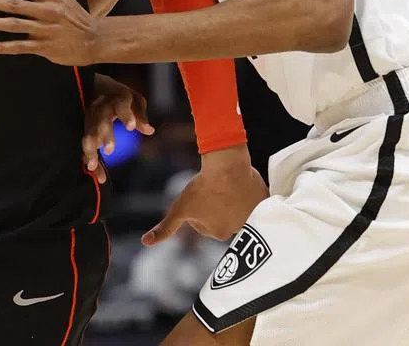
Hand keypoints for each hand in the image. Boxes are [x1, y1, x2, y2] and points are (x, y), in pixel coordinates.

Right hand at [84, 74, 154, 182]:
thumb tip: (150, 131)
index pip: (121, 106)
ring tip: (92, 165)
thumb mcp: (134, 100)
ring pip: (88, 134)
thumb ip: (140, 115)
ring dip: (89, 150)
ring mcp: (90, 118)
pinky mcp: (85, 128)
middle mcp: (100, 108)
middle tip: (109, 149)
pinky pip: (87, 145)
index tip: (131, 127)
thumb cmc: (119, 96)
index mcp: (115, 99)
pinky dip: (90, 160)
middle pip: (101, 121)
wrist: (93, 85)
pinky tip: (97, 175)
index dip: (126, 115)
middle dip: (104, 135)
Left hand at [143, 145, 267, 244]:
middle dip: (217, 205)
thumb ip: (165, 228)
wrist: (227, 165)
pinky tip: (241, 185)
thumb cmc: (202, 187)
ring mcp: (254, 216)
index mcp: (218, 234)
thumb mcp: (179, 208)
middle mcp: (239, 230)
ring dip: (232, 199)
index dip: (200, 207)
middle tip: (215, 190)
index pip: (205, 222)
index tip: (202, 196)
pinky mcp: (264, 202)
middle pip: (222, 216)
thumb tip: (145, 243)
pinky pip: (254, 199)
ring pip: (238, 207)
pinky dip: (248, 193)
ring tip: (227, 186)